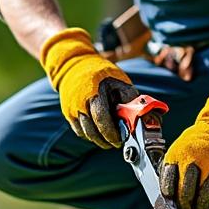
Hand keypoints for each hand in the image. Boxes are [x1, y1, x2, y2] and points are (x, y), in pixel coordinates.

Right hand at [40, 28, 138, 148]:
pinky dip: (90, 134)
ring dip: (98, 139)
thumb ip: (129, 99)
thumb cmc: (101, 73)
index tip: (120, 140)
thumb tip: (141, 117)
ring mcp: (71, 110)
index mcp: (93, 94)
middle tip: (117, 142)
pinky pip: (79, 130)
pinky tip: (99, 132)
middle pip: (92, 131)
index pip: (101, 120)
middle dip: (106, 140)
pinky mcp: (67, 114)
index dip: (111, 134)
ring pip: (85, 134)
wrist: (74, 65)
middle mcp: (79, 104)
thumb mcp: (119, 81)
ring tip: (109, 139)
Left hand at [160, 91, 208, 208]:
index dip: (170, 197)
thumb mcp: (177, 151)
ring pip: (205, 198)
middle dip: (185, 206)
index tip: (172, 201)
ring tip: (199, 207)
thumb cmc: (194, 145)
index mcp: (178, 156)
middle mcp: (195, 161)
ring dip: (201, 207)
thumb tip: (167, 197)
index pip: (169, 184)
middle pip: (187, 194)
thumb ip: (170, 171)